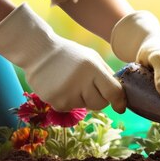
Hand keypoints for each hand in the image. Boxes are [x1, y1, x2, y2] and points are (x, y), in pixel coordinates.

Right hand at [0, 3, 125, 112]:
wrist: (38, 52)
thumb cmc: (71, 55)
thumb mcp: (93, 58)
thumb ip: (107, 75)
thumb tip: (121, 96)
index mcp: (93, 69)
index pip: (113, 92)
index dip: (119, 101)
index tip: (120, 107)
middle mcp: (80, 82)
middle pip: (101, 104)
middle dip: (100, 98)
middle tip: (90, 87)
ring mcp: (67, 94)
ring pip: (86, 106)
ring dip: (83, 99)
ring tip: (72, 83)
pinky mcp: (55, 102)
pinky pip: (71, 108)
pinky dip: (69, 101)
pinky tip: (62, 87)